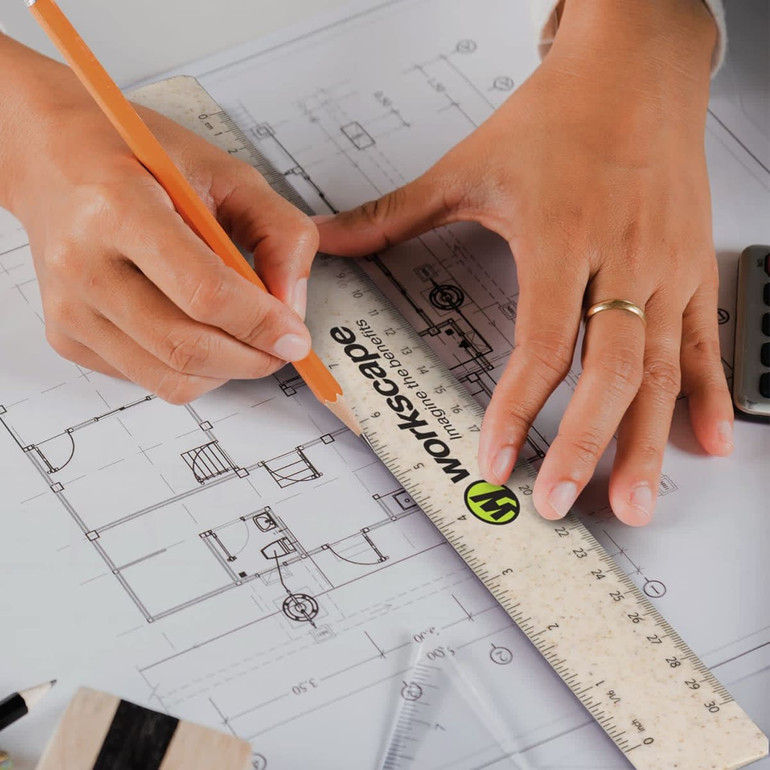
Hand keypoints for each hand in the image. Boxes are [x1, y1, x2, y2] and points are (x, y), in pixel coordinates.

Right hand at [0, 37, 315, 403]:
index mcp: (119, 207)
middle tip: (281, 346)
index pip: (204, 292)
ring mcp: (69, 308)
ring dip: (226, 370)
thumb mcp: (228, 174)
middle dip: (253, 358)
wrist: (55, 160)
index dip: (261, 323)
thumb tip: (292, 306)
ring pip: (171, 378)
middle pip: (187, 346)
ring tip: (243, 336)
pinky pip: (149, 379)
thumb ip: (279, 233)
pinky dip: (191, 368)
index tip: (295, 337)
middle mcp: (82, 263)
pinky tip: (195, 328)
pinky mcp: (67, 336)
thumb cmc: (140, 160)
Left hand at [316, 0, 731, 524]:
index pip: (541, 343)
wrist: (636, 67)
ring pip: (660, 370)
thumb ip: (393, 213)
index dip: (516, 409)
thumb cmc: (559, 114)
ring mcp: (665, 268)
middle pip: (608, 371)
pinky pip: (705, 341)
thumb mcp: (468, 166)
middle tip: (564, 504)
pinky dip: (705, 396)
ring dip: (649, 442)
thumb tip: (328, 238)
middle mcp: (619, 259)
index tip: (496, 460)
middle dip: (585, 446)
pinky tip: (705, 441)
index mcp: (559, 237)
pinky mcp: (694, 268)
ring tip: (635, 501)